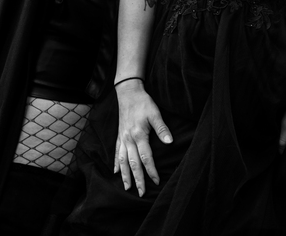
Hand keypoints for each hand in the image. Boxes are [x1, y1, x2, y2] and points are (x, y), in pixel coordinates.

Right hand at [114, 80, 172, 195]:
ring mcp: (122, 138)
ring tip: (127, 188)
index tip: (157, 181)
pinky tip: (115, 172)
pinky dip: (116, 163)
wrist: (128, 92)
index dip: (151, 171)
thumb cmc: (143, 103)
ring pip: (122, 161)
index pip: (146, 157)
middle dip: (138, 179)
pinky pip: (116, 152)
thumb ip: (161, 128)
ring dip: (125, 175)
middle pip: (133, 163)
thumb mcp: (155, 113)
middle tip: (141, 193)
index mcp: (138, 135)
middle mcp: (128, 139)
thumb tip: (169, 142)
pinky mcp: (119, 135)